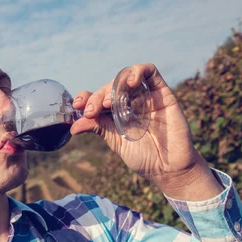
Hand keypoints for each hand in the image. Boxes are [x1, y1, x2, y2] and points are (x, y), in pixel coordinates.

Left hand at [71, 64, 209, 192]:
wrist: (169, 169)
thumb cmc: (144, 159)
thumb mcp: (116, 142)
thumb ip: (98, 128)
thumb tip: (73, 126)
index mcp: (117, 114)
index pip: (99, 97)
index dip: (87, 97)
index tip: (77, 106)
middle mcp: (131, 103)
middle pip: (110, 87)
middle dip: (97, 96)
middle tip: (90, 111)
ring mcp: (146, 97)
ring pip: (126, 78)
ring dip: (113, 86)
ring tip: (107, 104)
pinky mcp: (162, 93)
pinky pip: (150, 72)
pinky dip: (138, 72)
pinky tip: (129, 83)